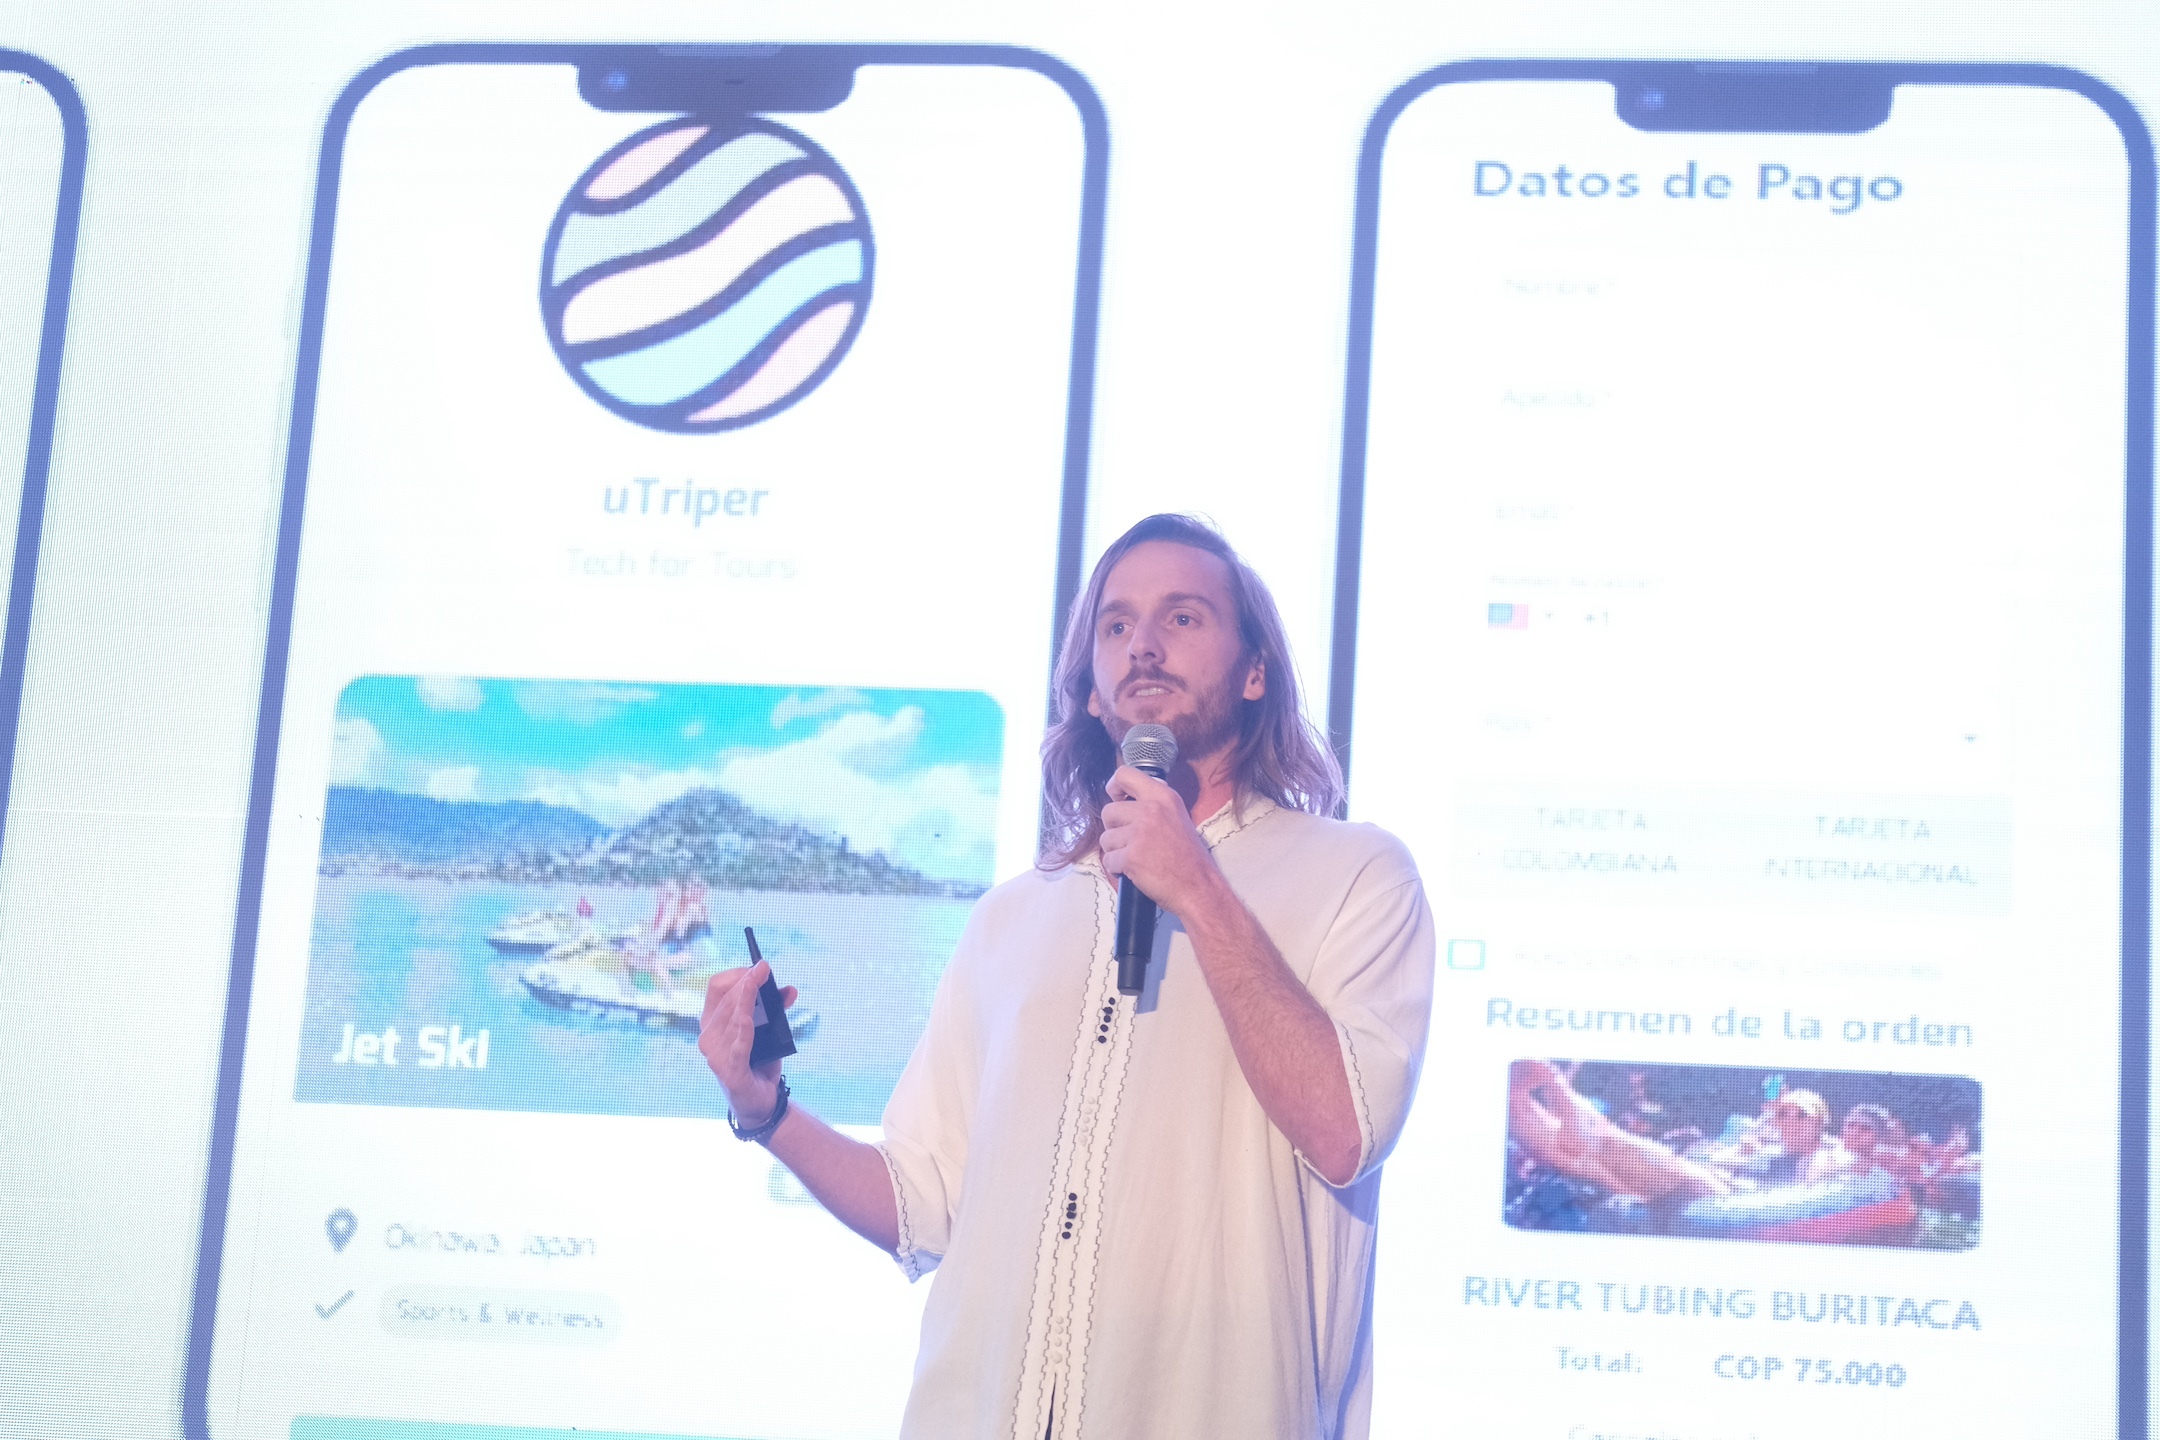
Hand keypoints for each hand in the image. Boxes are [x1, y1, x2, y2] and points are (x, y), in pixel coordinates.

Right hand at [699, 961, 796, 1125]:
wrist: (761, 1102)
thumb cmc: (760, 1062)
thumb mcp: (768, 1031)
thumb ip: (775, 1009)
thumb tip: (789, 990)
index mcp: (712, 1023)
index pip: (716, 988)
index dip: (736, 974)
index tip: (758, 968)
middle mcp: (708, 1036)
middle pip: (726, 999)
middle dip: (747, 982)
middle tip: (765, 969)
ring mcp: (715, 1054)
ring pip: (732, 1017)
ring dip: (749, 999)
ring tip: (763, 983)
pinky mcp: (729, 1070)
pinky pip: (738, 1045)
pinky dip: (743, 1030)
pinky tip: (748, 1019)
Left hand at [1099, 764, 1220, 915]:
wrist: (1198, 887)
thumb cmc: (1188, 857)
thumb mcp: (1177, 817)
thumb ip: (1154, 805)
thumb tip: (1126, 799)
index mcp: (1163, 797)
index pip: (1124, 775)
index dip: (1114, 787)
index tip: (1116, 798)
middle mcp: (1151, 810)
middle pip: (1108, 811)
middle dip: (1114, 829)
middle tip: (1130, 841)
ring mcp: (1140, 833)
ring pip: (1106, 838)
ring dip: (1115, 851)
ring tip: (1136, 858)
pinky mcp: (1131, 856)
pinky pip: (1109, 860)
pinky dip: (1117, 869)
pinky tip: (1134, 871)